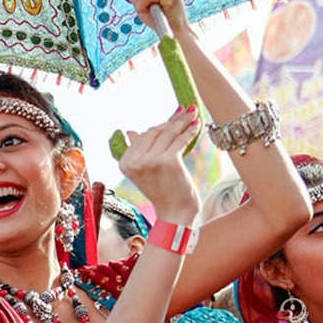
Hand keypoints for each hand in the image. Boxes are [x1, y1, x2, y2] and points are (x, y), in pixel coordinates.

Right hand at [119, 107, 200, 222]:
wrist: (174, 212)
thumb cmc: (162, 191)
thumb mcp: (145, 171)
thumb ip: (139, 151)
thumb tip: (130, 131)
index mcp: (126, 163)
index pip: (144, 136)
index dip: (160, 125)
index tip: (174, 116)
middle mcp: (136, 162)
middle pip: (155, 132)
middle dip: (172, 120)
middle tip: (186, 110)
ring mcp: (151, 161)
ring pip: (169, 133)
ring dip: (183, 121)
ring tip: (193, 113)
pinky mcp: (168, 161)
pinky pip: (180, 140)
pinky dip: (189, 131)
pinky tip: (196, 125)